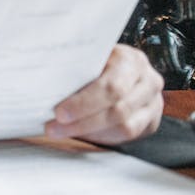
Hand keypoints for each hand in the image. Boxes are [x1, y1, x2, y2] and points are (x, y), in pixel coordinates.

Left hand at [45, 44, 163, 144]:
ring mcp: (153, 102)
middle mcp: (148, 80)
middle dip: (82, 122)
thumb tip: (41, 83)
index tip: (58, 112)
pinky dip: (101, 137)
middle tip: (53, 127)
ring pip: (125, 127)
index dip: (84, 102)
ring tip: (60, 132)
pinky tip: (80, 134)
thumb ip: (74, 67)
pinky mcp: (151, 120)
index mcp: (131, 60)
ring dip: (89, 132)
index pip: (111, 86)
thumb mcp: (89, 56)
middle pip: (118, 109)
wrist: (126, 68)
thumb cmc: (98, 61)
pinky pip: (128, 135)